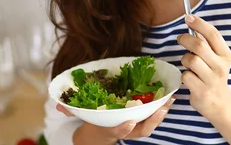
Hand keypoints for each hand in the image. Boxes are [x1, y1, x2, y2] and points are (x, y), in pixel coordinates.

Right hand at [56, 97, 174, 144]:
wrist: (100, 133)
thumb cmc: (94, 120)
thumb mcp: (82, 116)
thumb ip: (71, 109)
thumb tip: (59, 105)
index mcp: (110, 129)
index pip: (117, 131)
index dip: (123, 128)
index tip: (129, 122)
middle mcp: (125, 129)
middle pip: (141, 130)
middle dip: (152, 121)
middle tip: (162, 109)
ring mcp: (136, 126)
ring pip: (151, 124)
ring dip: (161, 113)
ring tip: (170, 100)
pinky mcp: (143, 119)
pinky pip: (154, 115)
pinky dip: (163, 107)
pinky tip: (171, 96)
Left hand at [177, 14, 230, 119]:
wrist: (219, 103)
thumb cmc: (214, 75)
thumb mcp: (216, 58)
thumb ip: (207, 43)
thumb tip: (193, 24)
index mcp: (225, 55)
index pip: (213, 34)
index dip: (200, 24)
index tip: (188, 17)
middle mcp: (221, 66)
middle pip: (199, 46)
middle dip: (186, 39)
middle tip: (180, 38)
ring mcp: (212, 80)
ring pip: (191, 60)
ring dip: (185, 59)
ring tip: (188, 63)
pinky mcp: (202, 91)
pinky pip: (185, 76)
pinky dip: (184, 75)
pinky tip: (190, 78)